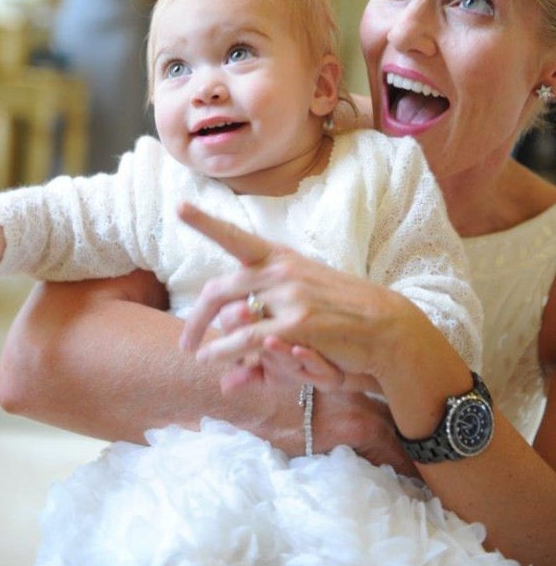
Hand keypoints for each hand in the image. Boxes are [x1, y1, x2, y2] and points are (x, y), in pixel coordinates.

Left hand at [178, 202, 405, 391]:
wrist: (385, 325)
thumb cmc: (341, 310)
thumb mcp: (304, 291)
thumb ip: (269, 303)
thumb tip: (235, 322)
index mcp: (280, 258)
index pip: (236, 238)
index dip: (205, 222)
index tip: (179, 206)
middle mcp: (281, 271)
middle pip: (221, 289)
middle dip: (198, 317)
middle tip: (187, 341)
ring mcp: (290, 296)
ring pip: (232, 317)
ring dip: (209, 340)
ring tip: (199, 354)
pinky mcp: (298, 324)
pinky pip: (248, 339)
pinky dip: (225, 351)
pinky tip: (214, 359)